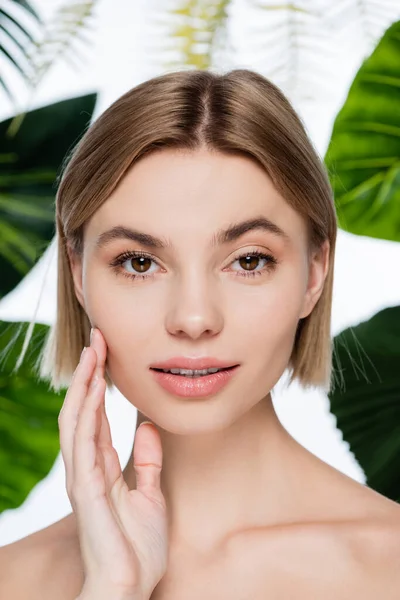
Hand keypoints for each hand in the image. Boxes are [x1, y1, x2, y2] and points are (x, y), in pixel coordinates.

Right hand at [58, 327, 168, 598]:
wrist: (132, 586)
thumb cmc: (137, 546)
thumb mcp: (151, 493)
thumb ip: (147, 461)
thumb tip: (147, 426)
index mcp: (102, 466)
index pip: (96, 415)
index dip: (100, 383)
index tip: (107, 353)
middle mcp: (88, 466)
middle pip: (83, 410)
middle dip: (89, 374)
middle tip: (98, 340)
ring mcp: (84, 476)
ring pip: (77, 420)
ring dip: (84, 385)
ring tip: (93, 354)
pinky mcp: (87, 489)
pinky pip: (84, 444)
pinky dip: (87, 414)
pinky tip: (93, 391)